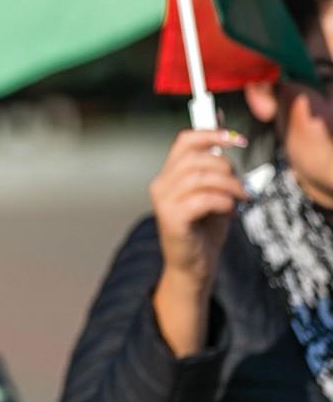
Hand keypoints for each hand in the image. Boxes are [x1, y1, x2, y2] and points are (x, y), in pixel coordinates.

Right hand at [149, 129, 247, 355]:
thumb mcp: (214, 191)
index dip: (212, 134)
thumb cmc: (205, 230)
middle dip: (227, 168)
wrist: (195, 267)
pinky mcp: (172, 219)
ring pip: (202, 177)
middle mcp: (160, 185)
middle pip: (197, 157)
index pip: (185, 140)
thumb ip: (217, 166)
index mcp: (168, 175)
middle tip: (242, 186)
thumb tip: (228, 135)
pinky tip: (230, 213)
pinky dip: (224, 203)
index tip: (237, 140)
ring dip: (230, 186)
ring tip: (240, 199)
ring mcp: (163, 202)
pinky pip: (204, 199)